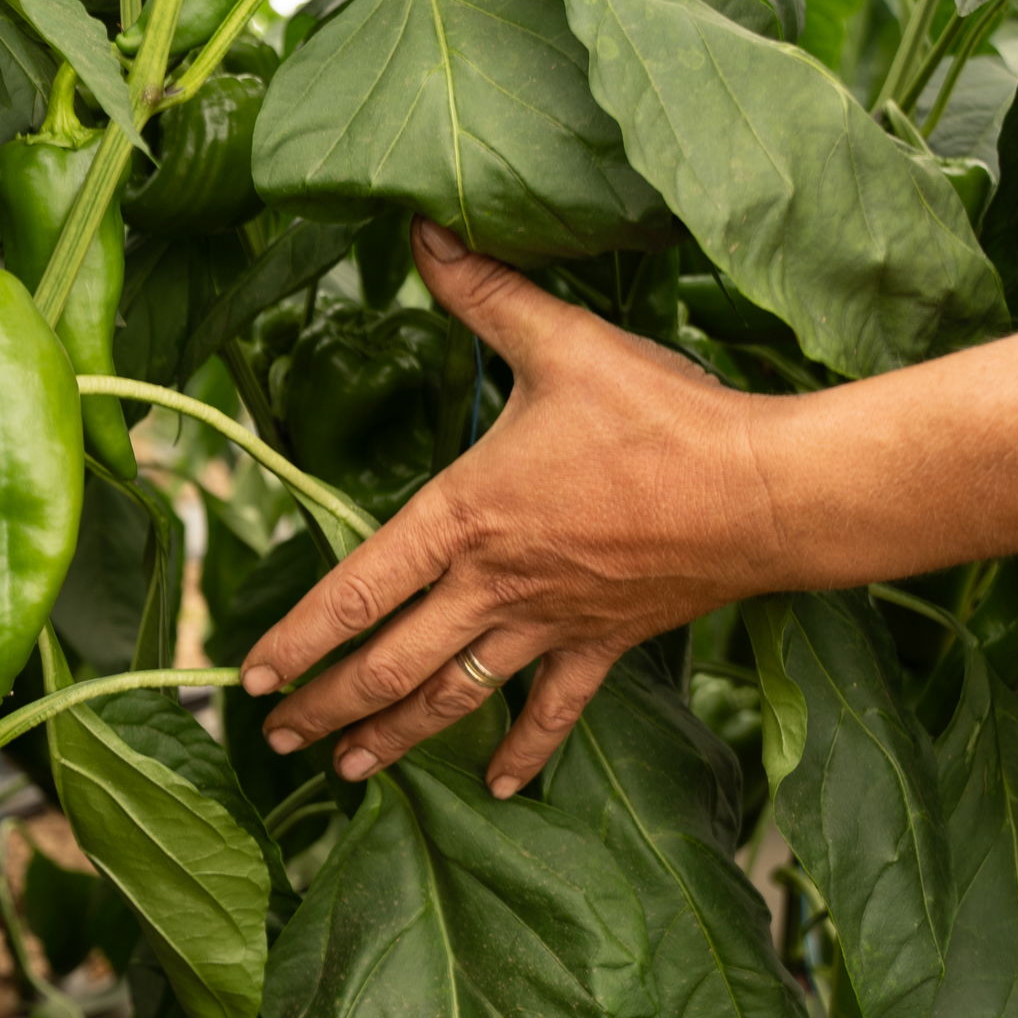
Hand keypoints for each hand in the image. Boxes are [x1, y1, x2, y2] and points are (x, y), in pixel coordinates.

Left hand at [240, 219, 795, 797]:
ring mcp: (550, 624)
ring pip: (455, 699)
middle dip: (326, 705)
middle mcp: (495, 585)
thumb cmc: (662, 417)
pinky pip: (556, 712)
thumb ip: (485, 290)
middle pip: (390, 664)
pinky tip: (501, 792)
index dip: (298, 638)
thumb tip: (423, 226)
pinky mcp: (607, 644)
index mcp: (465, 517)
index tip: (249, 676)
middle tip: (273, 739)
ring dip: (396, 737)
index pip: (357, 590)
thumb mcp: (563, 341)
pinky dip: (525, 752)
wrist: (768, 491)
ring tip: (346, 770)